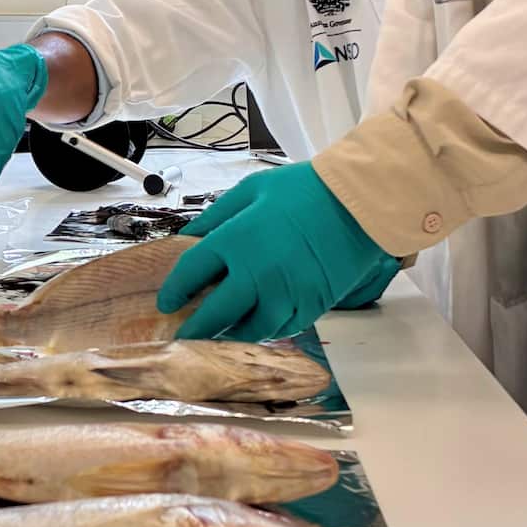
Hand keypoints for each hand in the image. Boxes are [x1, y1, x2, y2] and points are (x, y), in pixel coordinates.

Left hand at [155, 163, 396, 340]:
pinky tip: (257, 326)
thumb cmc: (303, 189)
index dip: (174, 292)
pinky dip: (266, 330)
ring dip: (230, 335)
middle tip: (184, 335)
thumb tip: (188, 236)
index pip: (191, 274)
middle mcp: (255, 275)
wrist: (359, 203)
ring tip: (218, 336)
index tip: (167, 302)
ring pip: (249, 330)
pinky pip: (281, 329)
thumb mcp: (251, 190)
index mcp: (235, 240)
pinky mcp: (310, 307)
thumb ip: (216, 216)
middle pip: (215, 314)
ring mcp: (285, 295)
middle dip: (195, 328)